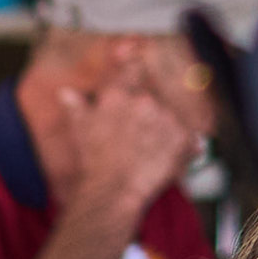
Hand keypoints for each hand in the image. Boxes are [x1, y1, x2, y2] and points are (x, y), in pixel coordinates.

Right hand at [28, 52, 205, 223]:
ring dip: (168, 131)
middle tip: (142, 138)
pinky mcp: (182, 136)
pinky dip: (186, 149)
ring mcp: (165, 117)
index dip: (140, 68)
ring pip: (173, 117)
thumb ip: (76, 107)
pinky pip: (191, 138)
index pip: (135, 67)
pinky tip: (171, 161)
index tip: (143, 69)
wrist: (111, 191)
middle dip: (152, 115)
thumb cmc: (92, 162)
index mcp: (118, 94)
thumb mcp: (80, 130)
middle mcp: (144, 99)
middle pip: (156, 97)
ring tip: (153, 153)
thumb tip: (65, 93)